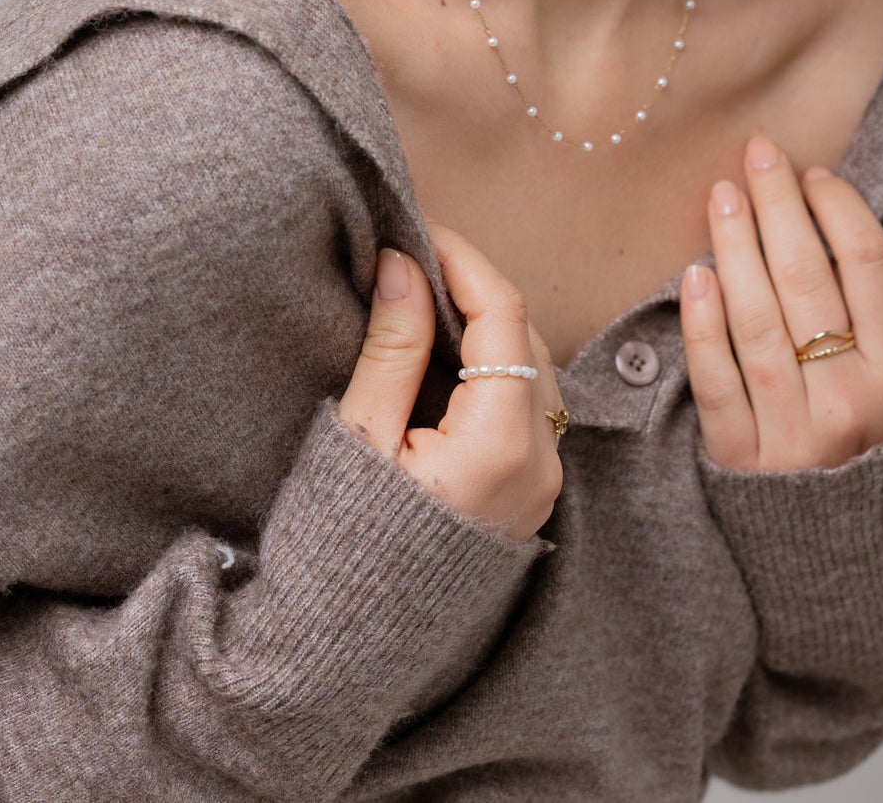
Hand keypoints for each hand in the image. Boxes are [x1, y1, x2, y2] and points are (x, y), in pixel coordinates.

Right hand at [336, 221, 565, 541]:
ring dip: (489, 325)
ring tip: (424, 298)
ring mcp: (541, 484)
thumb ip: (392, 345)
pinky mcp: (529, 496)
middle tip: (416, 258)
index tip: (418, 230)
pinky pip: (528, 407)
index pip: (502, 315)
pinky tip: (444, 353)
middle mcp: (539, 462)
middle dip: (476, 287)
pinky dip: (494, 367)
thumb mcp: (359, 435)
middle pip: (527, 338)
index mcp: (500, 444)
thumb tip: (404, 264)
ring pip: (534, 370)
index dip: (462, 259)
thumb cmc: (341, 546)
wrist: (344, 652)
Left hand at [680, 134, 882, 472]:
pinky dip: (703, 324)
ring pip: (758, 321)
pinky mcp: (740, 460)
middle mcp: (851, 404)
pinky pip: (716, 380)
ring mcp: (794, 433)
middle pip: (809, 281)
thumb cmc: (869, 455)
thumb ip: (870, 321)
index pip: (871, 268)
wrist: (846, 568)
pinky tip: (695, 274)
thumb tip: (824, 221)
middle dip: (780, 206)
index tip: (813, 173)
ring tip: (723, 194)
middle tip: (758, 152)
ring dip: (736, 247)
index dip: (839, 209)